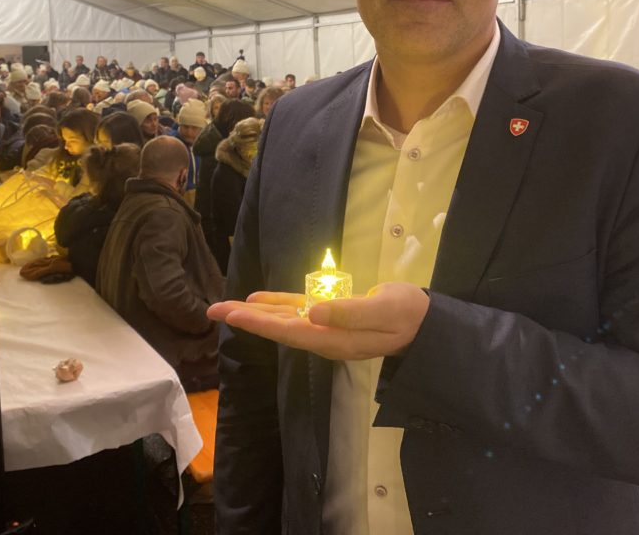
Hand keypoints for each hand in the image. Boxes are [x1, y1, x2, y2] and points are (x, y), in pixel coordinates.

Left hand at [207, 283, 429, 360]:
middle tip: (212, 309)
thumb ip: (349, 313)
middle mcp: (324, 337)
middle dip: (246, 318)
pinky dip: (277, 303)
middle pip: (278, 327)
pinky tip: (259, 299)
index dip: (257, 322)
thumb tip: (312, 313)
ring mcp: (327, 327)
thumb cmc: (407, 314)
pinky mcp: (332, 315)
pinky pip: (298, 309)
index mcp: (334, 340)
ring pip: (284, 318)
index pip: (288, 331)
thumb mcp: (383, 310)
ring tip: (227, 306)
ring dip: (256, 312)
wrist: (425, 322)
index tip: (230, 315)